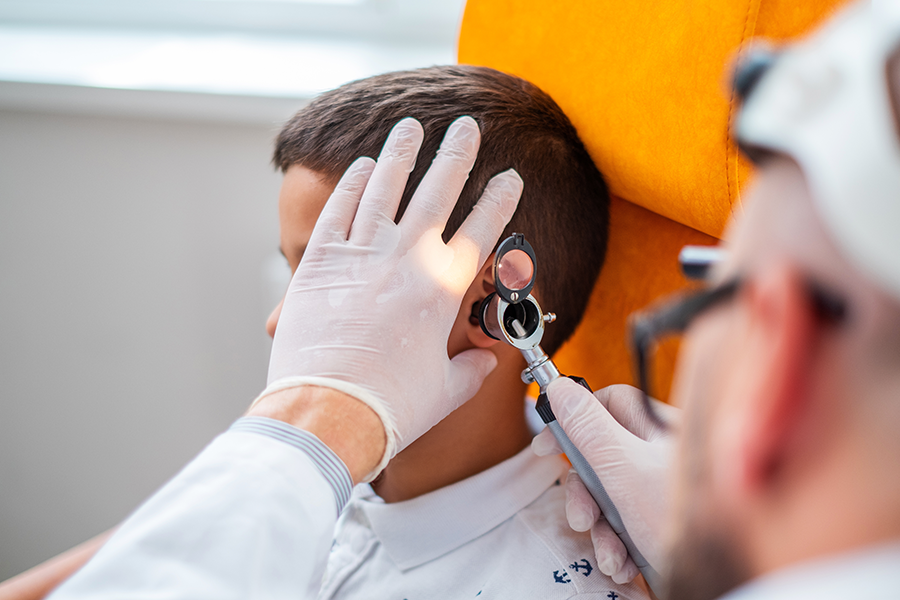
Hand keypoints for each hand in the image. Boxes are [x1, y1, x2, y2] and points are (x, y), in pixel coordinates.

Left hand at [261, 116, 521, 480]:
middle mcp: (406, 261)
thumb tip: (486, 363)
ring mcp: (361, 256)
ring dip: (401, 153)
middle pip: (437, 192)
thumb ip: (471, 371)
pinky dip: (351, 185)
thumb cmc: (390, 408)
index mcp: (443, 290)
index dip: (500, 200)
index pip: (482, 231)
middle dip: (457, 154)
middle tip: (467, 126)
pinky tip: (362, 167)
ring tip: (411, 126)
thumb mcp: (444, 392)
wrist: (328, 414)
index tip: (510, 178)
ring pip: (384, 188)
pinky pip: (339, 211)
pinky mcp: (320, 263)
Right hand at [532, 382, 677, 580]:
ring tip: (612, 556)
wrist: (726, 583)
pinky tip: (626, 565)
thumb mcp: (625, 470)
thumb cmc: (685, 522)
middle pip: (601, 457)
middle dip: (585, 494)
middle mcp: (661, 456)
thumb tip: (559, 387)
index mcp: (659, 429)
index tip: (547, 444)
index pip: (609, 402)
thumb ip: (589, 428)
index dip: (574, 418)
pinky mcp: (661, 524)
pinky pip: (625, 526)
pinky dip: (619, 548)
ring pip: (609, 497)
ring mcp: (661, 492)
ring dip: (601, 530)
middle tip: (582, 518)